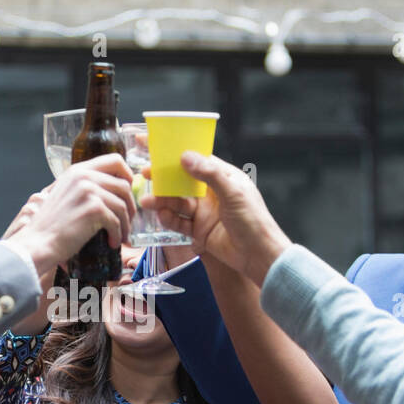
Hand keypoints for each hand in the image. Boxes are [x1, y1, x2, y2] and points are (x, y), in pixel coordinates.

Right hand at [7, 154, 134, 278]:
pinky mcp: (93, 209)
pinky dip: (118, 234)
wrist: (39, 241)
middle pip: (124, 185)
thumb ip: (85, 187)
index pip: (115, 160)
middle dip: (130, 206)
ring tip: (121, 236)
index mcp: (78, 170)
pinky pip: (116, 221)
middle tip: (127, 222)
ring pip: (123, 205)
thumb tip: (114, 190)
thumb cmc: (52, 224)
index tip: (128, 192)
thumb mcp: (66, 195)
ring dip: (126, 224)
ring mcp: (89, 191)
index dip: (128, 175)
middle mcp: (84, 176)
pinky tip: (112, 242)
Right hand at [144, 151, 290, 285]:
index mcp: (224, 177)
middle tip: (145, 174)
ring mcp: (205, 212)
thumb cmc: (253, 221)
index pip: (197, 160)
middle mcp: (212, 193)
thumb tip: (186, 156)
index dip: (177, 153)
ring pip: (178, 202)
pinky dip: (169, 219)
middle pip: (183, 181)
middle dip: (164, 178)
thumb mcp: (233, 192)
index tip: (157, 147)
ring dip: (162, 201)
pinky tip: (161, 216)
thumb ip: (209, 174)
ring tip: (147, 202)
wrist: (259, 256)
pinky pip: (180, 222)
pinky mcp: (200, 230)